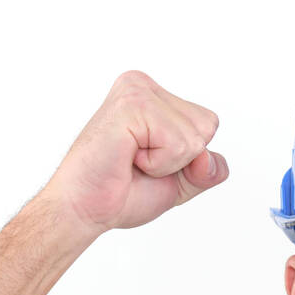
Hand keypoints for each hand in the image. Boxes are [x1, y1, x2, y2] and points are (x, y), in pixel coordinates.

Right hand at [43, 70, 228, 237]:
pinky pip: (178, 143)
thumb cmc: (121, 193)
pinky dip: (158, 164)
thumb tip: (210, 157)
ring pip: (195, 136)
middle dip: (180, 159)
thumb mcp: (179, 182)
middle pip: (207, 126)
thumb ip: (206, 170)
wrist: (84, 210)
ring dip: (167, 163)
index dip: (188, 158)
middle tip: (138, 163)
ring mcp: (136, 90)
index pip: (208, 124)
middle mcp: (143, 84)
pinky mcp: (131, 104)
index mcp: (154, 96)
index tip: (148, 161)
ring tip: (131, 161)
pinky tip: (127, 159)